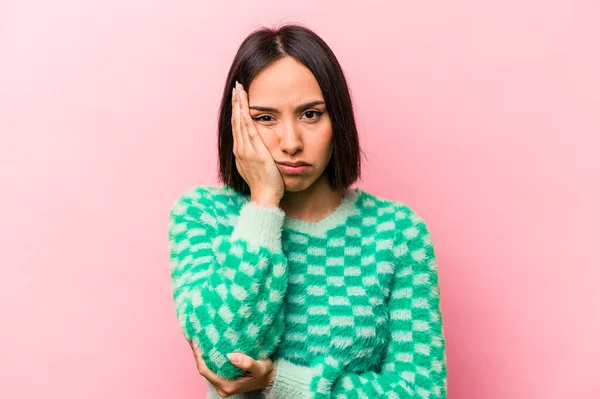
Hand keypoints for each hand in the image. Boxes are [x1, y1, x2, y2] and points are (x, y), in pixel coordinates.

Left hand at [188, 340, 275, 397]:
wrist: (270, 378)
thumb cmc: (266, 373)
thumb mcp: (260, 367)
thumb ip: (248, 363)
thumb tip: (231, 356)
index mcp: (227, 386)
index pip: (205, 371)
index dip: (198, 356)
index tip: (195, 341)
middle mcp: (222, 387)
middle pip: (204, 369)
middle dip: (198, 354)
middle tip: (194, 336)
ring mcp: (222, 384)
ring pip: (207, 368)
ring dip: (202, 354)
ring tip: (198, 338)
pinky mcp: (224, 379)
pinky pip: (212, 368)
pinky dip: (208, 357)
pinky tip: (208, 345)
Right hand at [231, 81, 283, 205]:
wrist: (265, 196)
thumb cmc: (264, 183)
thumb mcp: (256, 165)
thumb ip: (254, 154)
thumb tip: (256, 146)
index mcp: (240, 151)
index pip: (237, 125)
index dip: (237, 109)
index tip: (238, 96)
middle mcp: (240, 149)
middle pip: (236, 120)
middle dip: (236, 102)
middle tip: (237, 86)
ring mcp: (246, 151)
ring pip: (241, 123)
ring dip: (240, 106)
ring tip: (240, 90)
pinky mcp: (256, 153)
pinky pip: (249, 133)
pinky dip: (246, 119)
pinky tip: (246, 108)